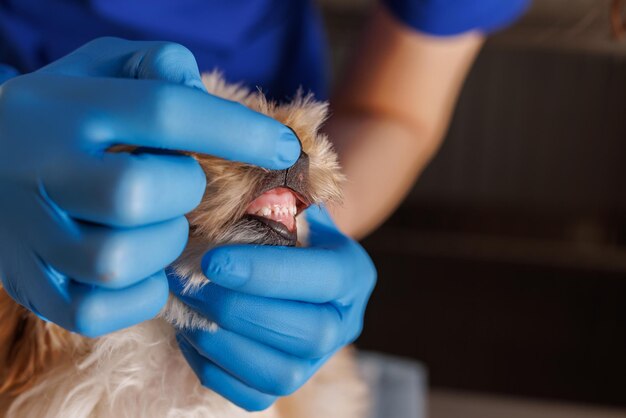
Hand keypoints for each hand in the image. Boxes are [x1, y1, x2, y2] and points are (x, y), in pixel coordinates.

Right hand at [0, 37, 300, 336]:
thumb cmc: (60, 113)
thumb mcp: (99, 69)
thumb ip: (153, 64)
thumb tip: (197, 84)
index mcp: (67, 108)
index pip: (166, 112)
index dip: (237, 131)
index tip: (284, 149)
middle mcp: (40, 168)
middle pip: (138, 192)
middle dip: (183, 192)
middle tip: (180, 186)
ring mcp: (29, 234)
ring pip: (116, 258)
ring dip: (161, 246)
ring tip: (156, 225)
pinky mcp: (32, 285)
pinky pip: (98, 309)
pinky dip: (138, 293)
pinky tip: (142, 266)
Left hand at [168, 206, 376, 410]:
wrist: (293, 260)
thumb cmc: (284, 225)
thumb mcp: (289, 203)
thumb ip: (275, 200)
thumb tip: (233, 197)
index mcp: (354, 273)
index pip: (324, 279)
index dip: (268, 274)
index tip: (213, 262)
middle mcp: (345, 323)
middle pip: (306, 333)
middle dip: (239, 310)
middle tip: (188, 283)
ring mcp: (318, 360)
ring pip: (280, 375)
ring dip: (224, 343)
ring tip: (184, 308)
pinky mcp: (290, 383)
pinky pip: (253, 396)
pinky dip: (215, 369)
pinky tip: (190, 333)